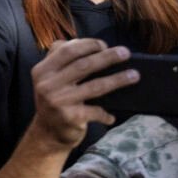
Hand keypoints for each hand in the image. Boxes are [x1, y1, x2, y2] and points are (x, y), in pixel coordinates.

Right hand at [24, 39, 138, 148]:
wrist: (47, 133)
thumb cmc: (55, 100)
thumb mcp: (50, 78)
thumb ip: (63, 60)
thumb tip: (95, 47)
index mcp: (42, 70)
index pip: (67, 51)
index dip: (87, 45)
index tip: (104, 45)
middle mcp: (47, 85)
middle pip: (83, 65)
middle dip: (107, 57)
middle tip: (125, 53)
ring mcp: (58, 101)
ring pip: (94, 86)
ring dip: (117, 80)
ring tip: (134, 75)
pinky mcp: (69, 117)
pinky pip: (95, 111)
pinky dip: (106, 114)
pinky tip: (112, 116)